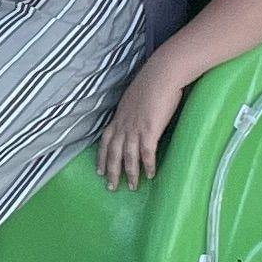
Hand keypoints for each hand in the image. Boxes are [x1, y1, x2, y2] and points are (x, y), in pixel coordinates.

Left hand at [97, 58, 186, 189]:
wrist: (162, 74)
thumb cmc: (152, 82)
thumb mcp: (135, 98)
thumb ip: (133, 110)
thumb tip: (136, 116)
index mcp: (119, 116)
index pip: (105, 140)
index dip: (102, 157)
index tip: (99, 170)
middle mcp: (124, 124)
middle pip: (113, 153)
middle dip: (112, 172)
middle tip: (111, 187)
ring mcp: (135, 128)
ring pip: (128, 157)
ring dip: (130, 173)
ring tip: (133, 187)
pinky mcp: (149, 130)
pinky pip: (147, 153)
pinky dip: (148, 165)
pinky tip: (150, 175)